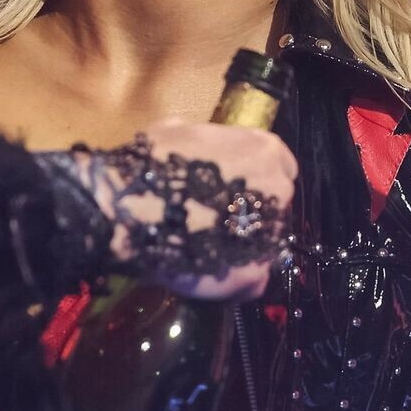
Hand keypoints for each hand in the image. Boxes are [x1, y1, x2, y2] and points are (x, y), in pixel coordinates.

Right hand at [83, 117, 296, 302]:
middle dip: (252, 210)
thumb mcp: (176, 132)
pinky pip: (254, 277)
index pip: (280, 165)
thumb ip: (203, 138)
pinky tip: (209, 273)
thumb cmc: (153, 163)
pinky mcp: (255, 270)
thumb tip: (202, 148)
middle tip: (216, 218)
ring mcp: (270, 231)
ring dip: (244, 245)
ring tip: (208, 249)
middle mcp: (277, 188)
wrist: (131, 209)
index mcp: (263, 150)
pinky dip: (237, 279)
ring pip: (266, 242)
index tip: (235, 188)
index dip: (257, 176)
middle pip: (276, 203)